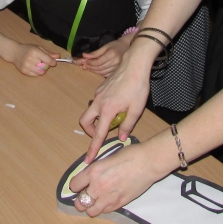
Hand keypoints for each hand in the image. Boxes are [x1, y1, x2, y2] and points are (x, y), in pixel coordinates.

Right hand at [11, 45, 59, 75]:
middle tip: (42, 62)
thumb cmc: (28, 49)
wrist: (14, 52)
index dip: (53, 62)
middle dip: (46, 65)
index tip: (53, 62)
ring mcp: (26, 66)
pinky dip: (37, 72)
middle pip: (45, 67)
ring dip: (42, 70)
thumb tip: (58, 56)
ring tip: (38, 65)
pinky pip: (35, 75)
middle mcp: (30, 59)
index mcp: (35, 52)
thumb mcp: (38, 48)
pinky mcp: (24, 71)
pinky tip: (33, 67)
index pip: (48, 60)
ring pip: (41, 72)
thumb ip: (48, 53)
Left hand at [69, 139, 169, 215]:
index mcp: (92, 172)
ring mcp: (108, 197)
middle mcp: (97, 187)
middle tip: (86, 196)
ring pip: (91, 211)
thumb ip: (96, 170)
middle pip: (79, 203)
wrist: (147, 163)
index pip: (74, 185)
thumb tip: (91, 176)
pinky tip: (108, 201)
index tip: (79, 185)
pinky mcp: (119, 204)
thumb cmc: (129, 155)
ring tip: (96, 202)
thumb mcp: (107, 158)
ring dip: (91, 207)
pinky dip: (104, 208)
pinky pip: (105, 211)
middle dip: (80, 200)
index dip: (76, 186)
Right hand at [79, 40, 154, 161]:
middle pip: (85, 121)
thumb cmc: (137, 86)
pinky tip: (116, 105)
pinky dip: (102, 109)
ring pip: (90, 111)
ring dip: (97, 119)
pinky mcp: (100, 89)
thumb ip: (127, 125)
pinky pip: (96, 103)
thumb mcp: (136, 109)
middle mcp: (98, 103)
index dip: (93, 148)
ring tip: (113, 118)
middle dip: (89, 131)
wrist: (134, 64)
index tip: (88, 159)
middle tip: (101, 134)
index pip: (98, 134)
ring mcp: (98, 95)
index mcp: (107, 110)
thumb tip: (121, 137)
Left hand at [80, 38, 128, 76]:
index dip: (90, 63)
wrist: (127, 47)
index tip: (84, 62)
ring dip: (94, 71)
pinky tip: (95, 70)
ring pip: (102, 72)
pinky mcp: (117, 71)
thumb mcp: (105, 46)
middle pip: (100, 68)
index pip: (98, 62)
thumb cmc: (115, 46)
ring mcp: (117, 68)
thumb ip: (95, 53)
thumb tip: (84, 56)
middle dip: (90, 67)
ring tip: (88, 68)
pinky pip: (106, 74)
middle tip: (84, 66)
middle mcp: (115, 62)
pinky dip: (100, 73)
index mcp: (112, 54)